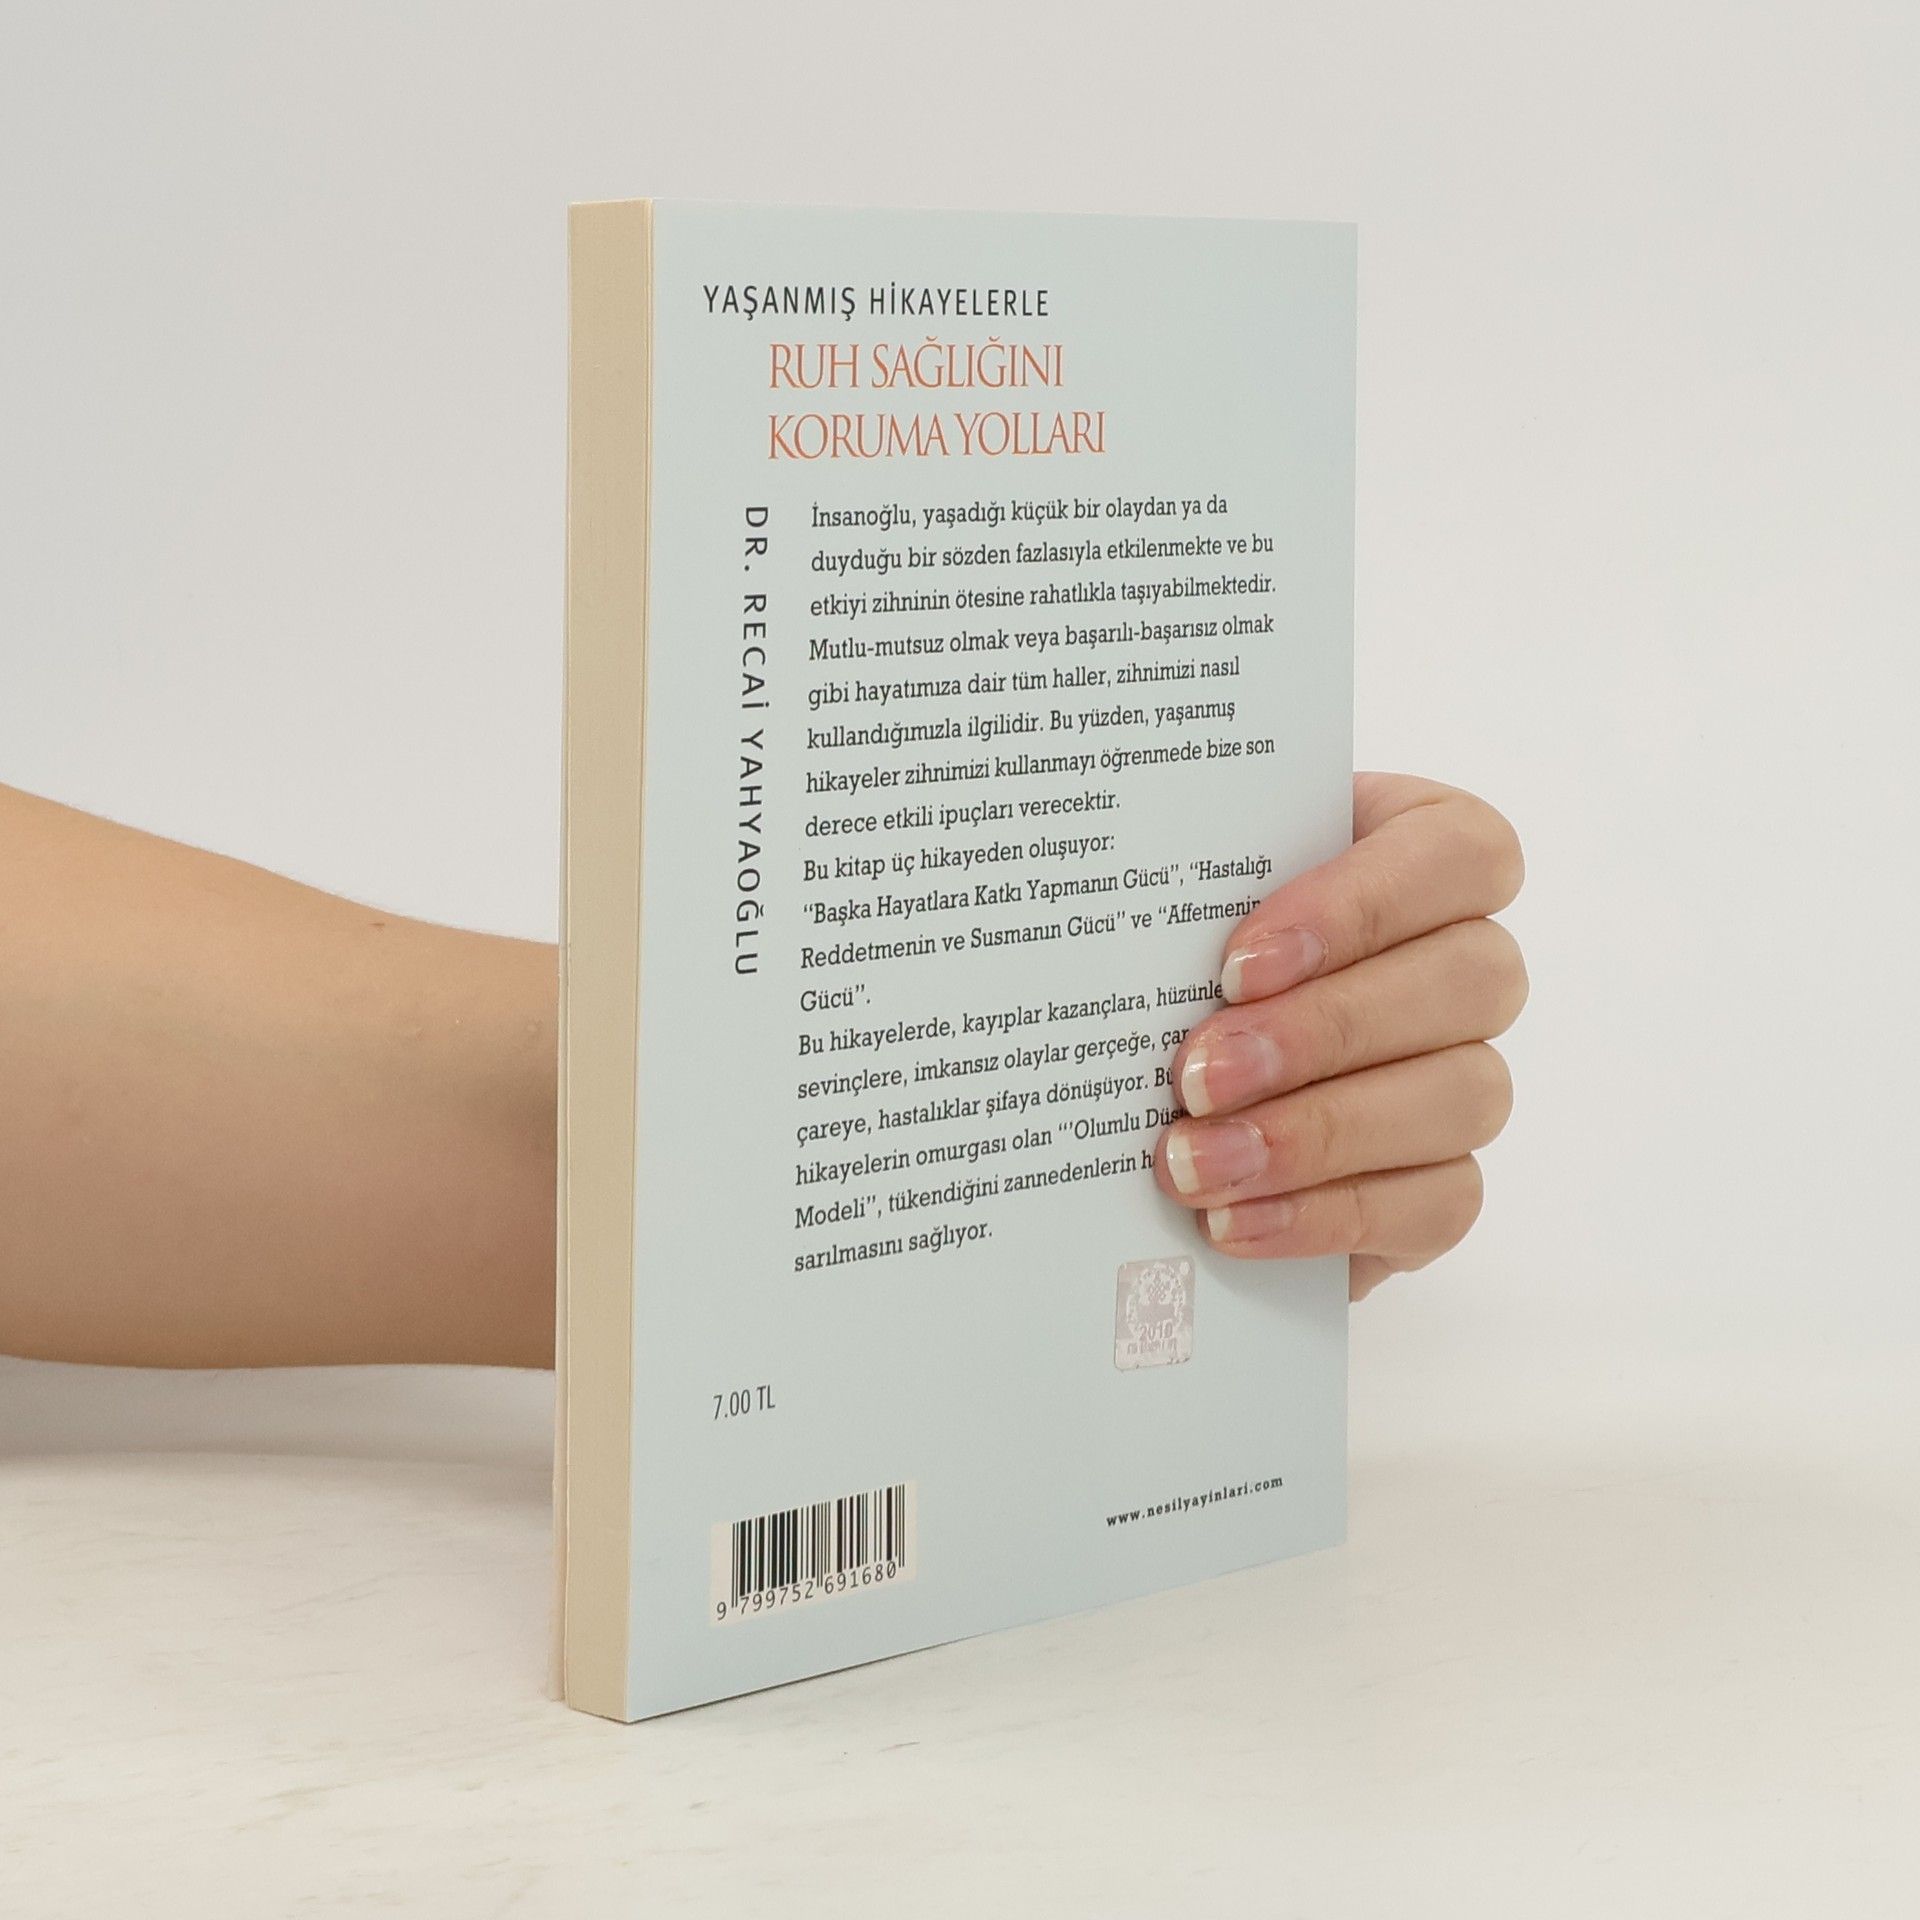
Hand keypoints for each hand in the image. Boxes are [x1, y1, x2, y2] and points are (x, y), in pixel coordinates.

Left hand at [1154, 773, 1526, 1300]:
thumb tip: (1109, 894)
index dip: (1359, 906)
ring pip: (1462, 1096)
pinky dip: (1326, 1215)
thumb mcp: (1190, 894)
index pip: (1459, 853)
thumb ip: (1191, 885)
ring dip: (1316, 1135)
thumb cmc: (1191, 945)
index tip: (1238, 962)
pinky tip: (1233, 1219)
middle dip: (1322, 1033)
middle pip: (1469, 980)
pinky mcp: (1446, 1183)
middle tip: (1198, 1074)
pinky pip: (1438, 1203)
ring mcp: (1470, 1075)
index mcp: (1427, 854)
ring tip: (1196, 1161)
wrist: (1181, 1071)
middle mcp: (1470, 961)